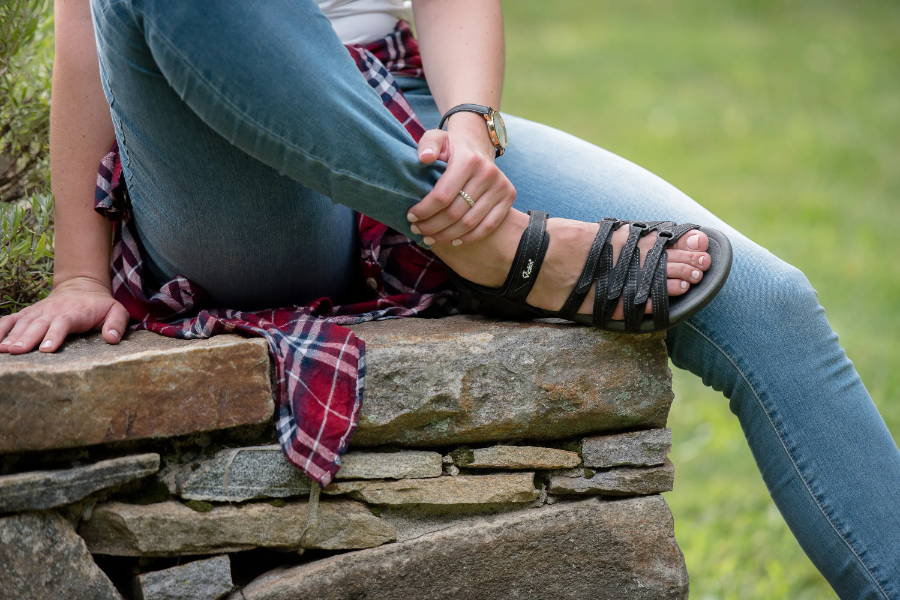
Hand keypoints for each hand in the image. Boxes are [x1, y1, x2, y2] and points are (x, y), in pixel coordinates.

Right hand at [0, 276, 129, 353]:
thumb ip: (117, 324)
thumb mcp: (117, 311)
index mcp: (74, 313)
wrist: (81, 288)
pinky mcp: (27, 314)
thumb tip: (112, 339)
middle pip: (38, 325)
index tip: (46, 349)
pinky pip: (10, 320)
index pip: (63, 324)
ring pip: (22, 323)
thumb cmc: (100, 306)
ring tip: (3, 349)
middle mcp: (52, 312)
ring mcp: (37, 312)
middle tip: (16, 351)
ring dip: (11, 336)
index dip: (54, 335)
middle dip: (26, 338)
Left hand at [407, 112, 515, 244]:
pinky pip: (489, 226)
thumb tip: (425, 158)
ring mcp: (501, 186)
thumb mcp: (436, 139)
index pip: (442, 195)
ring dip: (447, 235)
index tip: (411, 216)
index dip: (424, 210)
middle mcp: (488, 173)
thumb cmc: (452, 147)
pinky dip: (470, 237)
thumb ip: (427, 145)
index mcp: (468, 160)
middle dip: (432, 226)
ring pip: (469, 223)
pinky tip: (453, 241)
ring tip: (430, 238)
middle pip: (455, 213)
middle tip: (418, 230)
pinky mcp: (508, 197)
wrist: (478, 145)